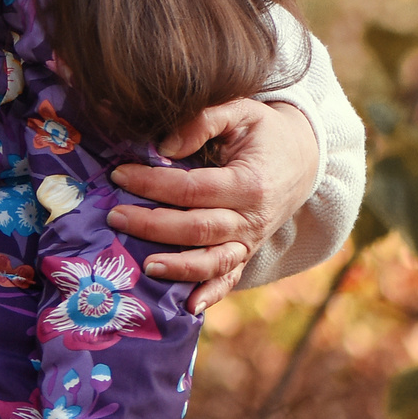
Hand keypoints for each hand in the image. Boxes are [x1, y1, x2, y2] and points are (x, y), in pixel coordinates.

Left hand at [107, 97, 319, 313]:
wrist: (303, 157)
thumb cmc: (263, 132)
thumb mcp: (240, 111)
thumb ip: (203, 121)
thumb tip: (164, 147)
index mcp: (249, 183)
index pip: (192, 189)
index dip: (153, 183)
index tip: (119, 175)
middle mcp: (253, 218)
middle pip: (198, 229)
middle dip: (152, 225)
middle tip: (114, 216)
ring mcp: (251, 240)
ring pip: (213, 262)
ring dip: (179, 267)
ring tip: (146, 266)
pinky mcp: (248, 252)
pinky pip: (230, 278)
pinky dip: (211, 294)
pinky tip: (188, 308)